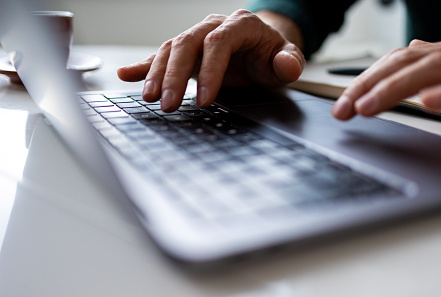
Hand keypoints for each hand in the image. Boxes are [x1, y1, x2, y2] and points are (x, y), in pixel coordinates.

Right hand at [117, 9, 304, 111]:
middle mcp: (214, 25)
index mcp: (240, 25)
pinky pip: (162, 54)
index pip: (219, 43)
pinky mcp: (187, 50)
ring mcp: (197, 36)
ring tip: (150, 99)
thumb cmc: (272, 55)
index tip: (204, 100)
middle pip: (187, 43)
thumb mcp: (287, 60)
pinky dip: (144, 66)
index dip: (210, 71)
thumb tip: (287, 65)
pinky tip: (127, 75)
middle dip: (175, 76)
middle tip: (168, 105)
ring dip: (157, 73)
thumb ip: (289, 62)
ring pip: (171, 48)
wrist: (262, 47)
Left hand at [332, 37, 440, 119]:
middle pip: (408, 63)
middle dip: (369, 85)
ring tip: (369, 107)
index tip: (342, 105)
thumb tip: (398, 74)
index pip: (397, 61)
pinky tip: (428, 103)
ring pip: (435, 70)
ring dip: (397, 89)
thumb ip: (432, 74)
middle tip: (344, 109)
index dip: (365, 80)